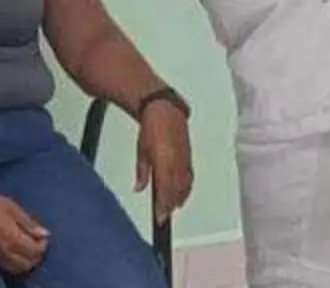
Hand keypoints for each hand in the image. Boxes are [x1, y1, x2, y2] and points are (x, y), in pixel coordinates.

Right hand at [0, 188, 49, 274]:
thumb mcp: (11, 207)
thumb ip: (28, 223)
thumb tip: (44, 234)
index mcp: (13, 238)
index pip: (35, 251)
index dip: (43, 245)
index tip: (43, 235)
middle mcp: (6, 251)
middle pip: (28, 263)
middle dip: (37, 255)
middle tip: (38, 242)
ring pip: (17, 268)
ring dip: (27, 261)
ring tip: (27, 247)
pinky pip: (6, 266)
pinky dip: (16, 262)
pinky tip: (15, 250)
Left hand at [135, 102, 192, 222]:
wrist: (165, 111)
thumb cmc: (153, 127)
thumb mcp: (141, 151)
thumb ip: (141, 172)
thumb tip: (139, 187)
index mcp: (163, 161)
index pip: (165, 190)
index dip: (163, 206)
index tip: (160, 217)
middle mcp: (176, 162)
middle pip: (176, 191)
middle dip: (171, 205)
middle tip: (164, 216)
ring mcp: (184, 160)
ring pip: (185, 185)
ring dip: (179, 198)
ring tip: (173, 207)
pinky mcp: (189, 157)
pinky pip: (189, 177)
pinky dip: (186, 187)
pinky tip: (182, 193)